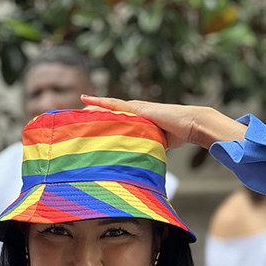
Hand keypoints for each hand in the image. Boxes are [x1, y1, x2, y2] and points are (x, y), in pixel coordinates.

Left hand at [81, 95, 246, 149]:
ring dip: (92, 108)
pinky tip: (87, 99)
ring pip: (108, 108)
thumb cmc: (178, 135)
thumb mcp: (155, 144)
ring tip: (75, 110)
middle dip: (91, 116)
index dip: (100, 122)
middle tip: (74, 120)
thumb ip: (145, 149)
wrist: (191, 124)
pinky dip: (100, 102)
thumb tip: (139, 165)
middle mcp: (134, 113)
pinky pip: (115, 105)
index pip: (114, 121)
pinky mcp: (138, 108)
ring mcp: (135, 109)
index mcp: (136, 122)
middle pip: (107, 113)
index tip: (85, 127)